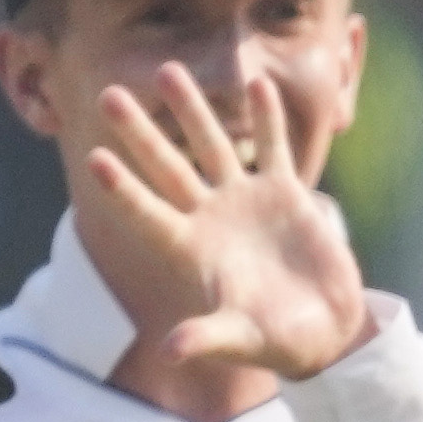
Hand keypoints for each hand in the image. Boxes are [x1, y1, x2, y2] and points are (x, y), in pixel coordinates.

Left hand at [82, 63, 373, 386]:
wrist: (327, 331)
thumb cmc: (279, 342)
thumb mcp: (243, 340)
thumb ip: (208, 338)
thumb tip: (170, 351)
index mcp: (192, 251)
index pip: (148, 213)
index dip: (123, 189)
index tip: (95, 158)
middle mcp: (210, 219)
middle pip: (167, 167)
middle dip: (140, 133)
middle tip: (109, 94)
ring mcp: (245, 203)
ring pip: (213, 146)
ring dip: (192, 110)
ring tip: (168, 70)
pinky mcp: (285, 196)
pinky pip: (273, 149)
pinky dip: (268, 119)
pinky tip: (258, 84)